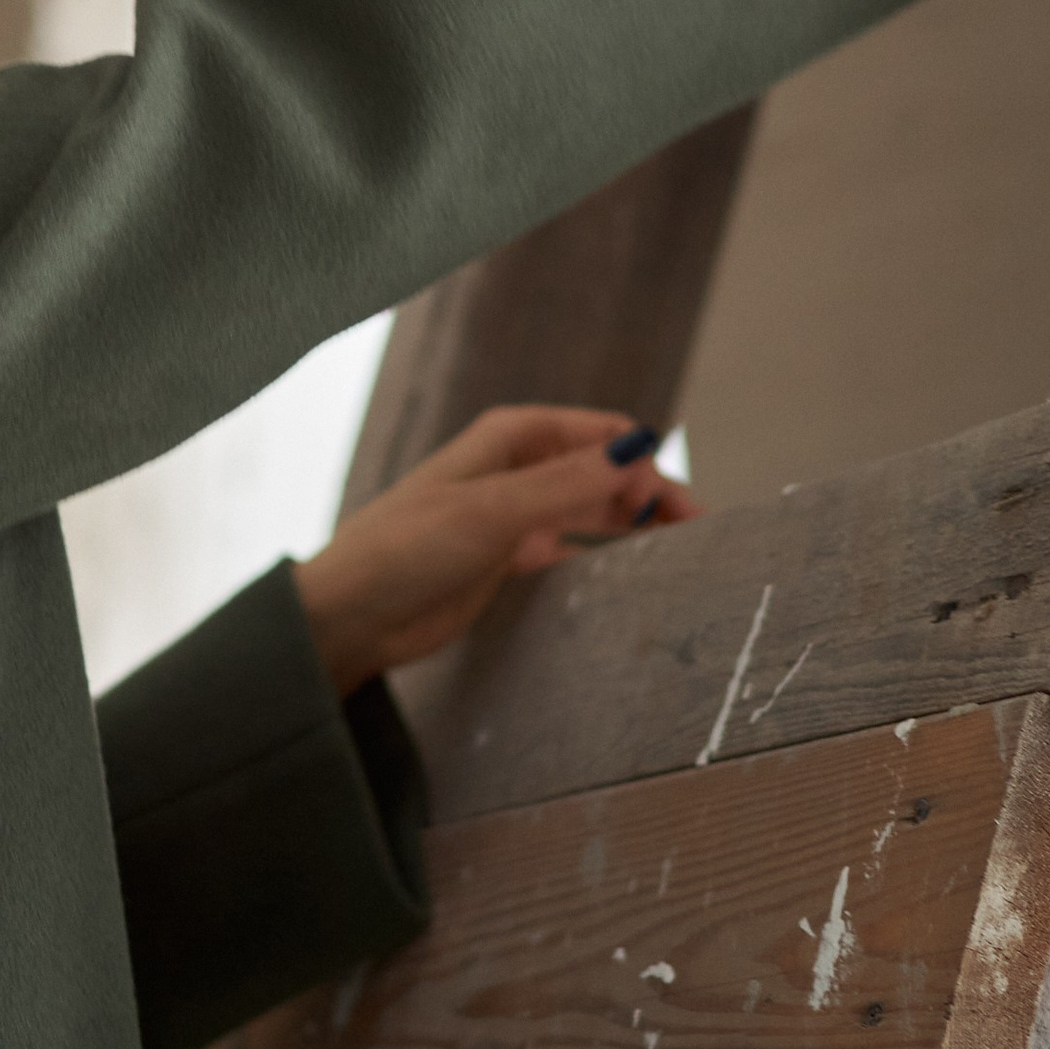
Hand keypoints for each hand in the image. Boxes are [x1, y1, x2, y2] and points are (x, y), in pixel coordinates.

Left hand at [291, 405, 693, 696]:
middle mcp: (514, 471)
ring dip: (629, 524)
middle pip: (600, 472)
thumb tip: (638, 454)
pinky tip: (628, 574)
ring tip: (677, 552)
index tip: (676, 504)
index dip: (642, 460)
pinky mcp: (504, 561)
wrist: (352, 614)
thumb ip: (566, 485)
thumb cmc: (406, 549)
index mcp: (509, 439)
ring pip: (589, 510)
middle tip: (697, 535)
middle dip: (647, 493)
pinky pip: (568, 549)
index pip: (598, 433)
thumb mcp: (492, 512)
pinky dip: (599, 556)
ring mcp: (511, 516)